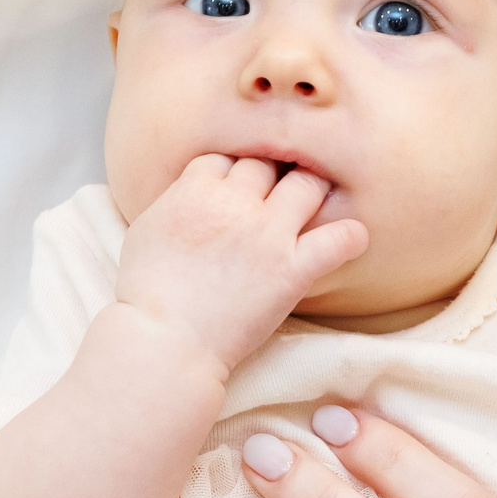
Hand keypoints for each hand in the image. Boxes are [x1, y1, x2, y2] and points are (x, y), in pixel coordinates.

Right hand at [117, 155, 367, 370]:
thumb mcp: (146, 229)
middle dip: (274, 174)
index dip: (236, 170)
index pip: (229, 156)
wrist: (164, 341)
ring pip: (309, 185)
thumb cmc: (147, 293)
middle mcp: (235, 203)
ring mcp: (267, 234)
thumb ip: (175, 200)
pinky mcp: (293, 269)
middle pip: (268, 163)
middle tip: (279, 193)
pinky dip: (350, 235)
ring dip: (314, 191)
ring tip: (314, 206)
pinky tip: (349, 238)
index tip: (240, 188)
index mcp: (196, 189)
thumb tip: (191, 190)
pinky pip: (340, 238)